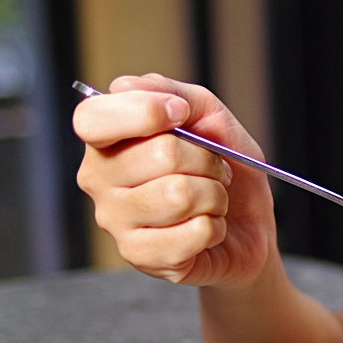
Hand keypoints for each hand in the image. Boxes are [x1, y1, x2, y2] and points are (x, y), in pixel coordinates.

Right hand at [74, 74, 274, 286]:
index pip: (93, 119)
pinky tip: (207, 228)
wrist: (248, 229)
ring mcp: (115, 222)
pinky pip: (194, 232)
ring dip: (214, 196)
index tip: (181, 114)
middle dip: (206, 160)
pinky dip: (216, 227)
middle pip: (161, 153)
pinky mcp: (140, 256)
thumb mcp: (211, 119)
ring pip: (180, 195)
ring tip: (211, 200)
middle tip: (213, 171)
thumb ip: (174, 91)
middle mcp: (99, 180)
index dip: (145, 111)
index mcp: (107, 141)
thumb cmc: (226, 172)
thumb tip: (126, 86)